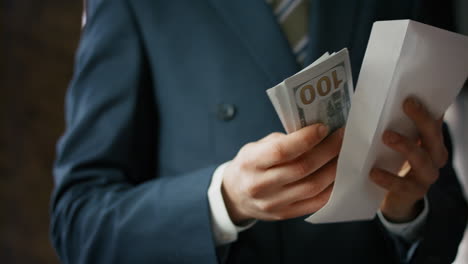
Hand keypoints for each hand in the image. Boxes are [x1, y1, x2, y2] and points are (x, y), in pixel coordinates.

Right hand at [222, 124, 343, 223]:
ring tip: (343, 155)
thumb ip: (282, 141)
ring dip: (333, 169)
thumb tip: (316, 133)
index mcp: (251, 162)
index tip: (323, 128)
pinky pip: (315, 203)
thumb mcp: (256, 147)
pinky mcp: (284, 214)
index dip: (306, 138)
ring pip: (312, 186)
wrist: (235, 195)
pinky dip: (331, 189)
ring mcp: (273, 203)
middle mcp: (260, 185)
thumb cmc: (250, 165)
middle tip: (342, 138)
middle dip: (327, 150)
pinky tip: (338, 176)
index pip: (281, 151)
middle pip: (302, 168)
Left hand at [370, 97, 447, 222]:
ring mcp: (425, 176)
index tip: (416, 93)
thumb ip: (385, 131)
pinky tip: (373, 172)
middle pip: (433, 136)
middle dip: (421, 119)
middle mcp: (434, 157)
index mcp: (430, 142)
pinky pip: (402, 185)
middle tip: (407, 104)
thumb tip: (358, 117)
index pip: (434, 122)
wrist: (393, 200)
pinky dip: (388, 178)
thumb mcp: (391, 146)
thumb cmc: (392, 165)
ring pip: (422, 160)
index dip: (429, 108)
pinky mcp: (413, 193)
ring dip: (406, 145)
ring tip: (387, 136)